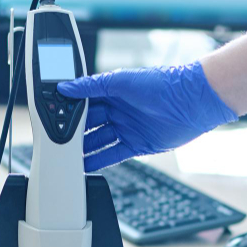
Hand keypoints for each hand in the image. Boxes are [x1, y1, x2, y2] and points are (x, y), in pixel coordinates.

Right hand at [57, 62, 237, 171]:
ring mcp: (127, 128)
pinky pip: (113, 155)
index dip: (69, 109)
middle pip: (88, 124)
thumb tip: (66, 87)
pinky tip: (85, 166)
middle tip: (56, 140)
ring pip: (98, 141)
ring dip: (83, 149)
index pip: (83, 102)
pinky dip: (98, 161)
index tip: (53, 116)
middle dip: (73, 132)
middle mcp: (118, 110)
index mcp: (111, 91)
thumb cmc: (161, 83)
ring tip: (66, 157)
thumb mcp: (121, 80)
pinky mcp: (137, 144)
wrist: (193, 101)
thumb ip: (92, 85)